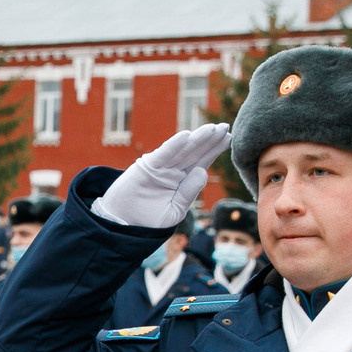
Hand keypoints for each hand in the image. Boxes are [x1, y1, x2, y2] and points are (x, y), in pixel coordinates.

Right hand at [94, 125, 229, 229]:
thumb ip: (189, 193)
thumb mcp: (175, 210)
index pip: (201, 162)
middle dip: (210, 140)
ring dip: (197, 139)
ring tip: (213, 129)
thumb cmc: (148, 221)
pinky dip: (174, 145)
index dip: (214, 150)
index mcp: (181, 180)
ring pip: (182, 151)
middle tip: (225, 127)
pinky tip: (187, 136)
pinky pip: (163, 155)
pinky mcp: (147, 167)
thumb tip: (204, 171)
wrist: (122, 225)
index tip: (228, 138)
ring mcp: (160, 167)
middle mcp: (172, 170)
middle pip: (195, 152)